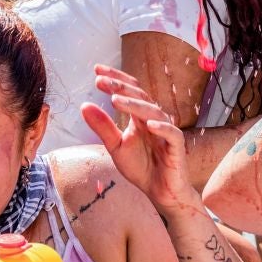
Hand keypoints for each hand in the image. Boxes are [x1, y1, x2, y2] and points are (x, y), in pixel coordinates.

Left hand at [82, 65, 196, 214]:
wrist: (160, 191)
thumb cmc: (141, 167)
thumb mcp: (116, 146)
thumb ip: (102, 127)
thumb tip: (84, 106)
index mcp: (140, 117)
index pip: (129, 91)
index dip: (115, 79)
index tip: (96, 70)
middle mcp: (155, 119)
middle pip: (140, 96)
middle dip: (121, 87)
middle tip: (102, 81)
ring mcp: (167, 131)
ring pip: (154, 112)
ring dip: (135, 105)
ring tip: (115, 101)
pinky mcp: (177, 147)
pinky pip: (172, 133)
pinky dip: (162, 127)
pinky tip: (149, 124)